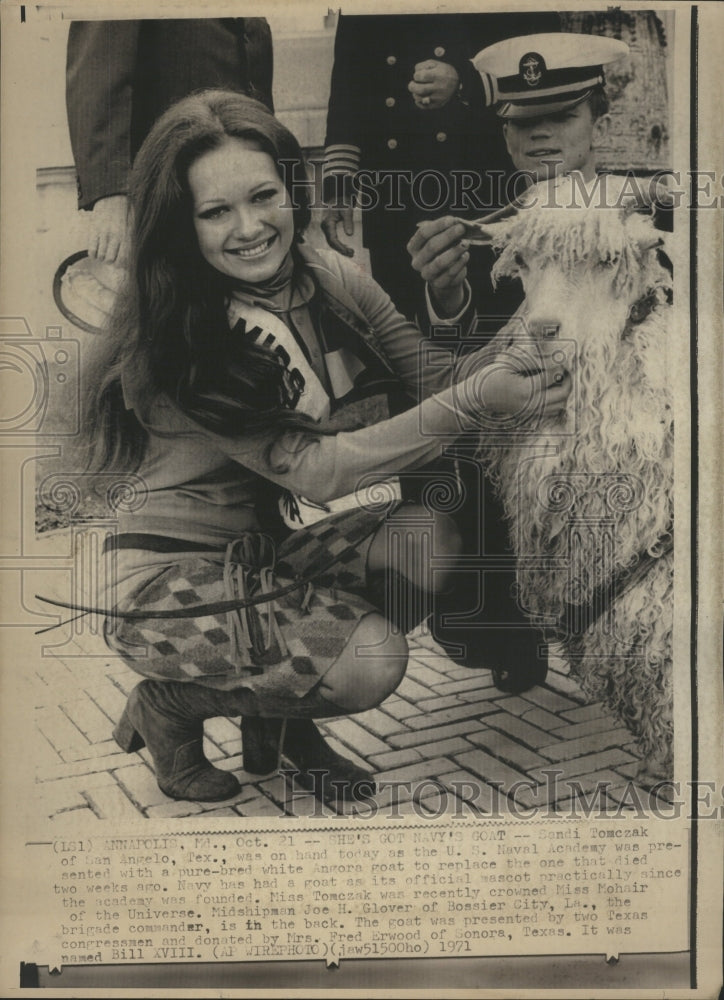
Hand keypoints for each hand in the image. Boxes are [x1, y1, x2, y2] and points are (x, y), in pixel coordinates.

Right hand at [87, 195, 129, 263]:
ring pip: (101, 256)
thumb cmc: (124, 216)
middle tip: (109, 257)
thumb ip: (130, 244)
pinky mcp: (94, 230)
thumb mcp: (132, 229)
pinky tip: (95, 253)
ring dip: (101, 257)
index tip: (118, 263)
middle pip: (110, 259)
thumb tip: (128, 261)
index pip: (123, 259)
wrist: (113, 198)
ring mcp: (104, 233)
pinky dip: (93, 254)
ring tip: (102, 253)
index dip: (119, 264)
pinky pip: (92, 249)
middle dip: (109, 261)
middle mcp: (115, 236)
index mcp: (126, 237)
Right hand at [321, 203, 354, 256]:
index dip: (340, 247)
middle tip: (352, 253)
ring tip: (350, 252)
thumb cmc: (342, 202)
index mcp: (328, 222)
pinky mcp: (330, 228)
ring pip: (332, 241)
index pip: (332, 239)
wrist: (338, 196)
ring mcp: (326, 228)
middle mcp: (325, 226)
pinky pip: (333, 238)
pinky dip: (339, 244)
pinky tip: (346, 247)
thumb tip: (349, 234)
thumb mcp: (347, 210)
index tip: (348, 251)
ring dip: (340, 248)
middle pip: (332, 242)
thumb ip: (348, 221)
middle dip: (341, 249)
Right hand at [407, 216, 468, 316]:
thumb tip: (457, 223)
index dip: (438, 226)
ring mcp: (426, 274)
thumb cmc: (442, 250)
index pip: (423, 233)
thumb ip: (446, 231)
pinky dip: (459, 264)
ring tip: (466, 243)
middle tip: (461, 228)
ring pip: (440, 262)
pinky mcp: (438, 284)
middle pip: (431, 247)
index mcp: (413, 247)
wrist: (444, 275)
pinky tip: (466, 256)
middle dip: (448, 236)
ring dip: (454, 251)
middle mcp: (417, 261)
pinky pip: (450, 274)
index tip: (452, 220)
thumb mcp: (441, 238)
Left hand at [408, 60, 459, 108]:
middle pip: (420, 89)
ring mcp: (439, 97)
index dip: (416, 75)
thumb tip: (415, 72)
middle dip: (412, 86)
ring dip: (414, 94)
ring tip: (417, 90)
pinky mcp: (438, 105)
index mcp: (439, 75)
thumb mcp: (436, 64)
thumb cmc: (443, 72)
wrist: (457, 83)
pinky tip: (420, 97)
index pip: (421, 76)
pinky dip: (419, 102)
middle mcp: (439, 87)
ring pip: (420, 99)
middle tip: (412, 84)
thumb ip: (423, 65)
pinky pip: (424, 106)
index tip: (417, 75)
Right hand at [455, 336, 570, 424]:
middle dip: (568, 379)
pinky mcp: (530, 415)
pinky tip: (552, 389)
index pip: (553, 376)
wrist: (478, 399)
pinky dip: (557, 400)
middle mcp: (531, 403)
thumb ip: (531, 360)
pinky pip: (552, 410)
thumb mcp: (509, 363)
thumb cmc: (491, 378)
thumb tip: (552, 357)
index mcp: (526, 389)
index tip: (562, 357)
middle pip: (563, 394)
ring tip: (560, 378)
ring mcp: (531, 411)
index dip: (561, 364)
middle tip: (566, 369)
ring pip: (560, 405)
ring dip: (564, 391)